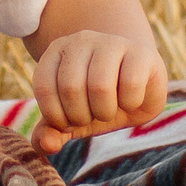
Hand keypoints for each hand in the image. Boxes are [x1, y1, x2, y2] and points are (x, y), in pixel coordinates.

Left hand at [32, 29, 167, 152]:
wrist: (137, 84)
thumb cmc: (96, 101)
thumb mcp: (70, 118)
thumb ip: (50, 132)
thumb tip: (47, 145)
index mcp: (56, 51)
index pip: (44, 86)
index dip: (55, 115)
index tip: (70, 120)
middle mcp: (81, 40)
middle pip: (71, 87)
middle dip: (81, 116)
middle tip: (92, 116)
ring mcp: (112, 42)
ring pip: (100, 85)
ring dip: (105, 112)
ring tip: (109, 110)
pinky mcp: (141, 52)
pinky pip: (131, 83)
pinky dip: (130, 103)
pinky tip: (130, 101)